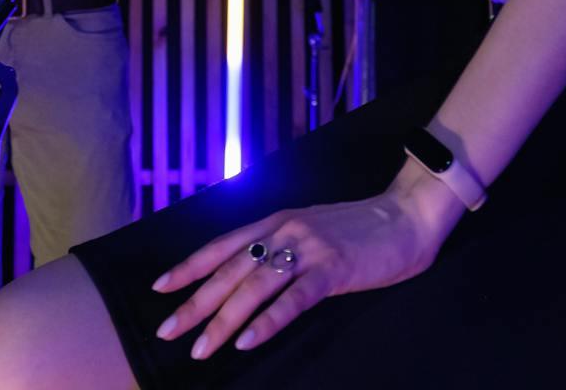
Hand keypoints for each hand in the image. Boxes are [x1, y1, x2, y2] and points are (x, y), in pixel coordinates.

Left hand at [149, 159, 461, 359]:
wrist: (405, 216)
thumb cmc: (358, 230)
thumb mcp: (309, 230)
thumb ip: (279, 247)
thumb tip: (245, 277)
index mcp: (276, 221)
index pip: (221, 245)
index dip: (189, 266)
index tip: (160, 288)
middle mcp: (284, 231)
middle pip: (229, 270)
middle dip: (194, 303)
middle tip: (167, 331)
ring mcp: (308, 249)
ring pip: (253, 287)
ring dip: (223, 320)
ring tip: (200, 348)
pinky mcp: (333, 269)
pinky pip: (293, 298)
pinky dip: (268, 321)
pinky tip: (248, 341)